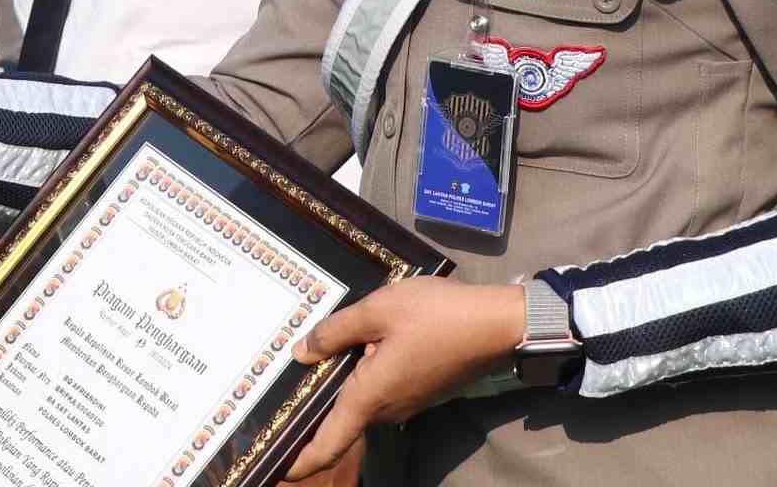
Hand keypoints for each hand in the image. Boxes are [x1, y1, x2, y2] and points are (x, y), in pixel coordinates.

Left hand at [279, 280, 525, 481]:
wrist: (497, 324)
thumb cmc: (437, 316)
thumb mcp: (378, 310)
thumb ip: (335, 332)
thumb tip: (301, 353)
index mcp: (370, 396)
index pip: (328, 443)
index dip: (301, 460)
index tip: (279, 467)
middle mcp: (388, 409)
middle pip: (342, 417)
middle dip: (316, 407)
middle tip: (284, 385)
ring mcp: (408, 403)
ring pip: (363, 400)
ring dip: (343, 385)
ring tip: (318, 354)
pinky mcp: (421, 392)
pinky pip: (382, 390)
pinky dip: (364, 376)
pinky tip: (359, 347)